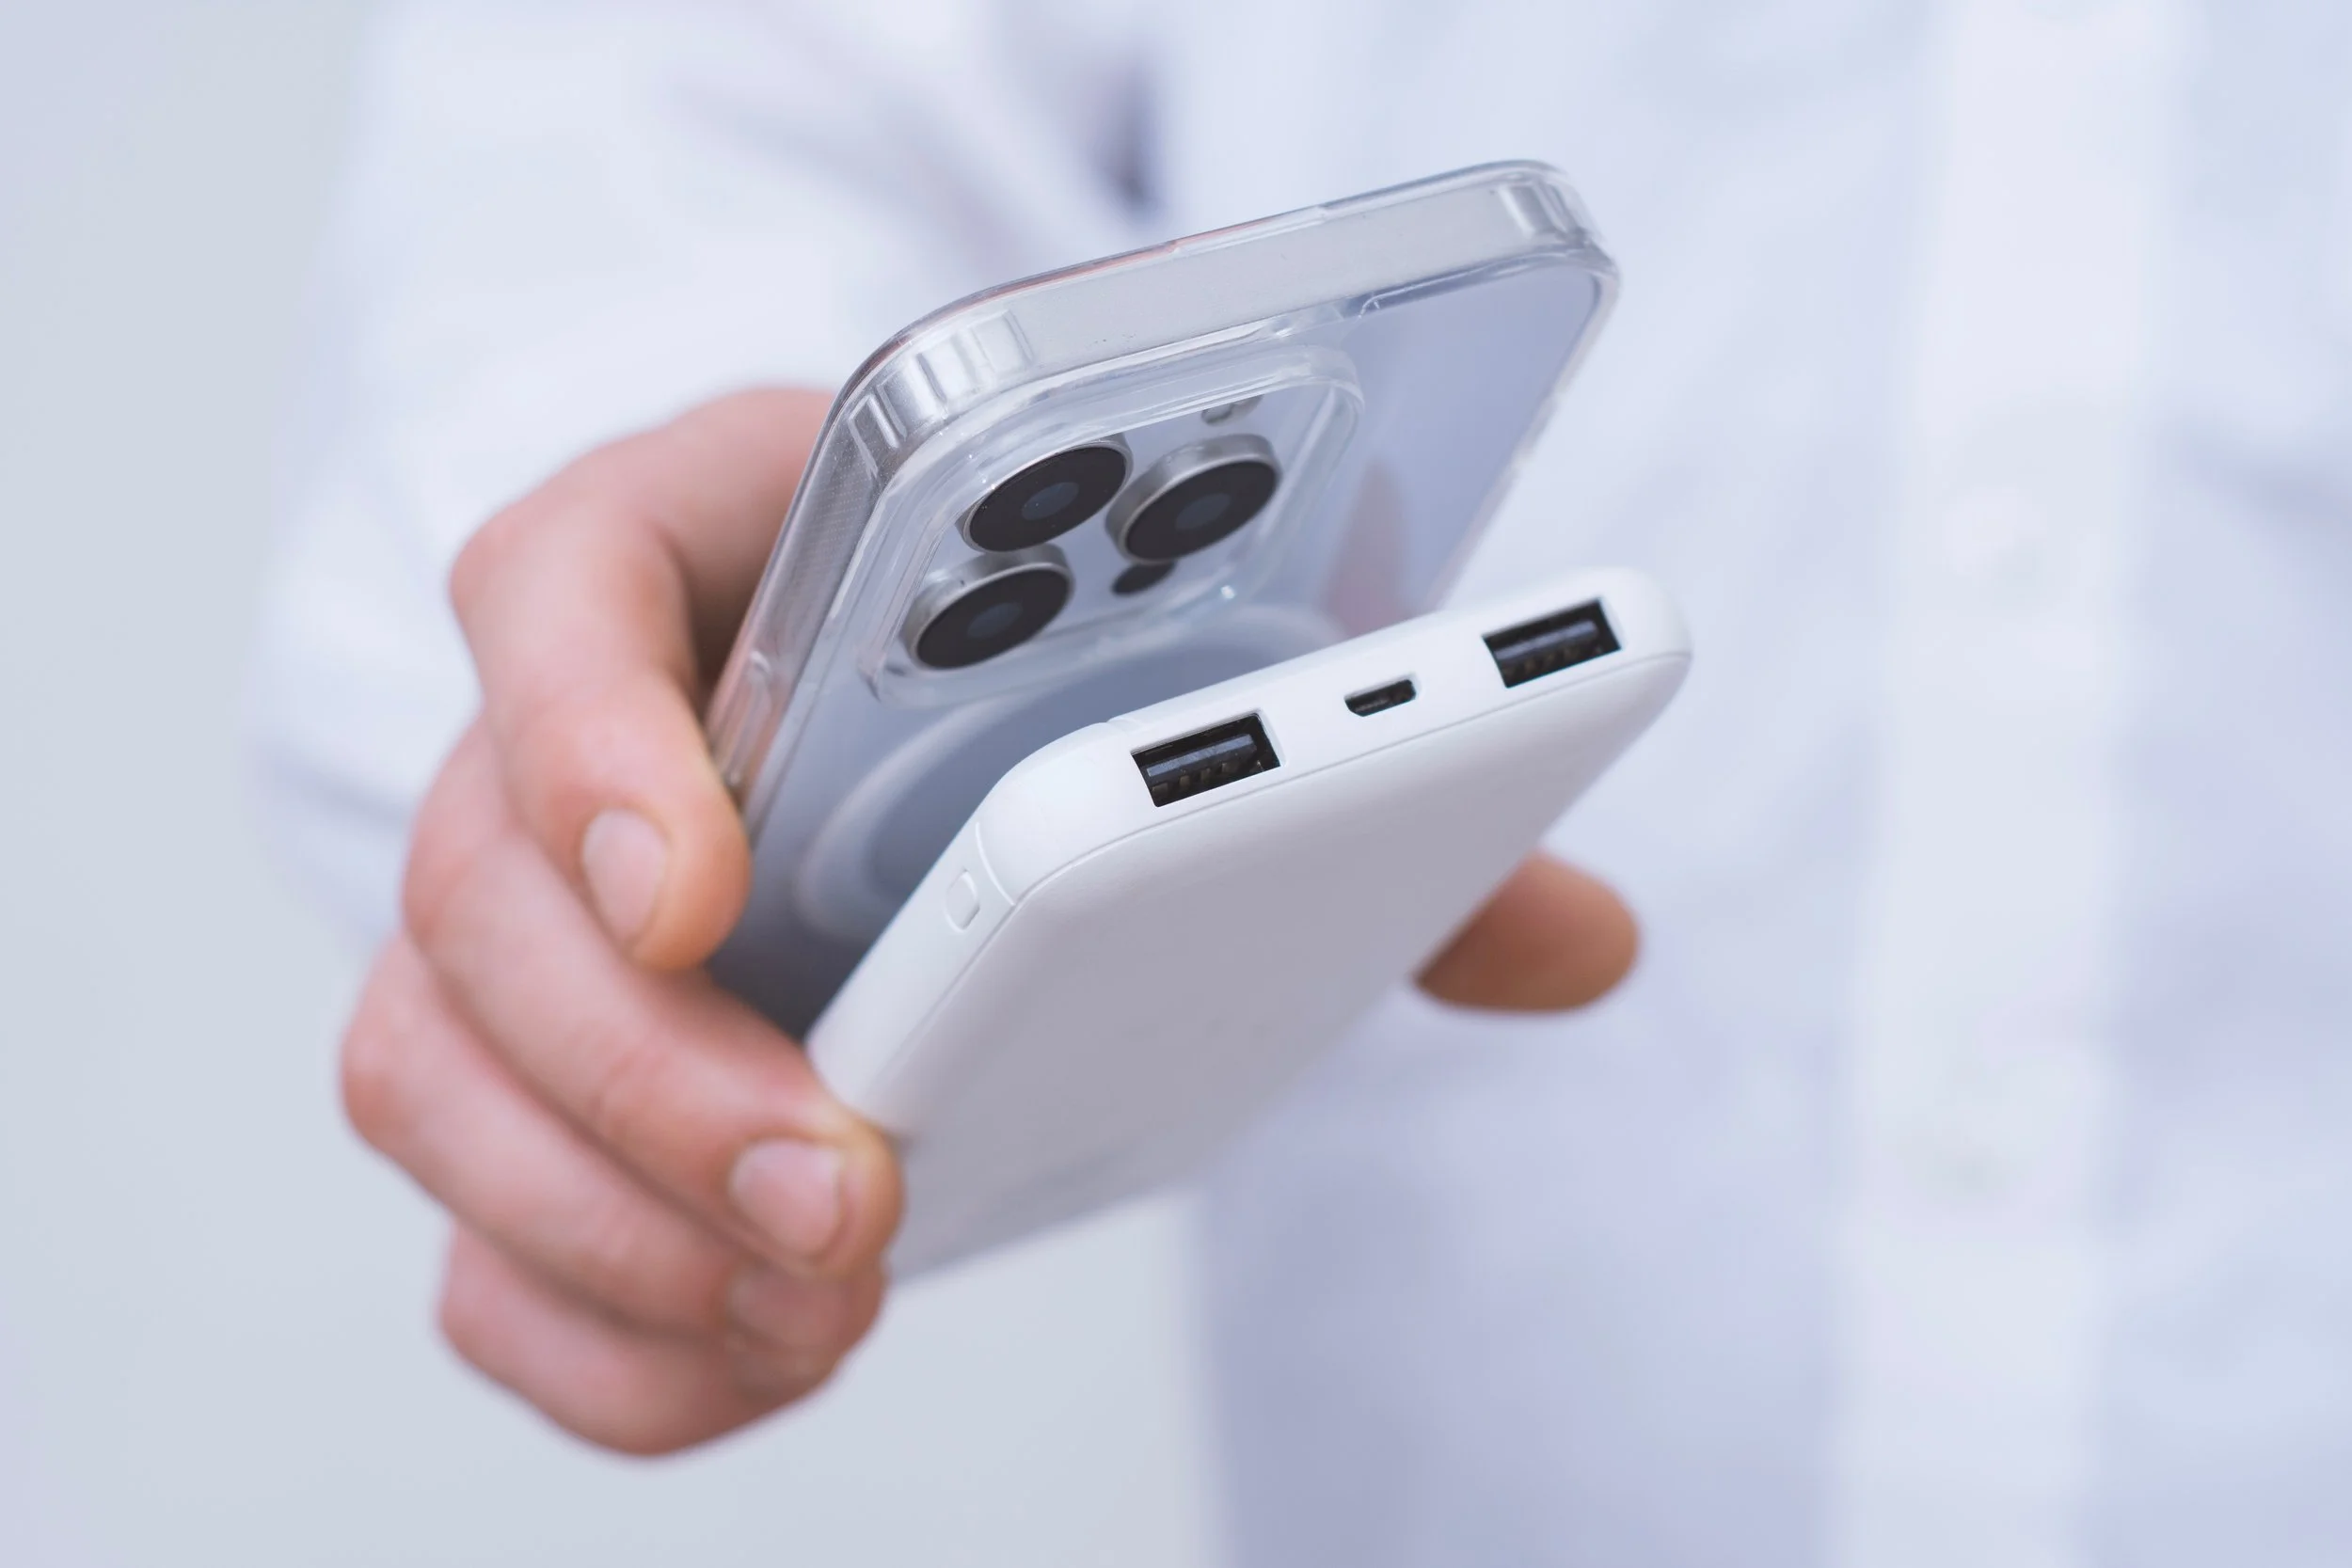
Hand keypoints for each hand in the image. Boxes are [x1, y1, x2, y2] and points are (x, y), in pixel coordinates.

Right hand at [338, 389, 1640, 1455]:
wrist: (870, 672)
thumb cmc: (992, 629)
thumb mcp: (1142, 626)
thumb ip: (1324, 769)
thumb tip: (1576, 936)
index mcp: (705, 549)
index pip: (559, 588)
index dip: (592, 740)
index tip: (705, 885)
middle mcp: (565, 734)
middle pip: (479, 890)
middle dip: (647, 1070)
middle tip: (843, 1180)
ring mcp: (517, 918)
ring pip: (434, 1075)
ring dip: (610, 1224)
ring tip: (818, 1292)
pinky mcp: (524, 1081)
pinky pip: (470, 1230)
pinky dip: (595, 1328)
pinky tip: (764, 1347)